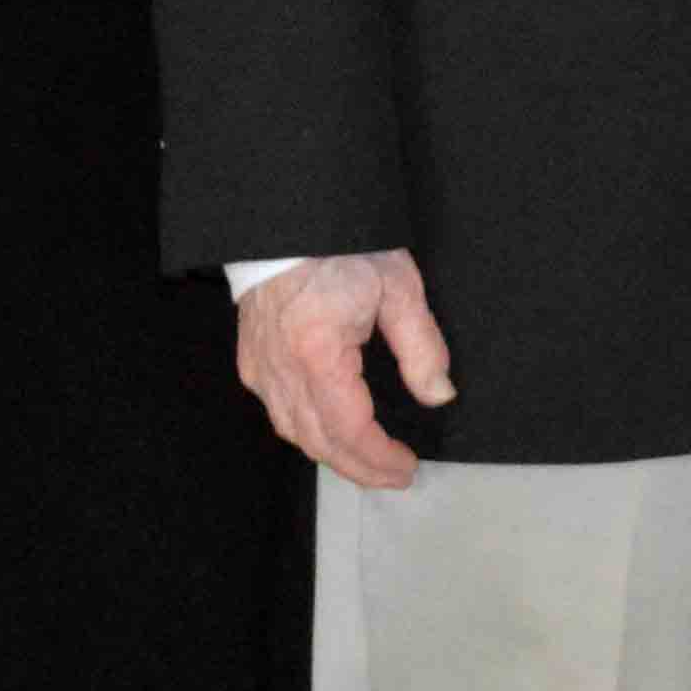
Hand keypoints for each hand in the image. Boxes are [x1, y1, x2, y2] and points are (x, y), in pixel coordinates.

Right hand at [234, 249, 454, 490]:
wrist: (287, 216)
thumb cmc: (338, 242)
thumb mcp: (396, 286)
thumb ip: (421, 347)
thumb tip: (439, 393)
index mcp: (317, 352)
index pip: (350, 431)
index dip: (379, 459)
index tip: (406, 467)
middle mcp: (281, 368)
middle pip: (320, 442)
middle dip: (360, 467)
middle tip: (394, 474)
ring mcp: (260, 366)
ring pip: (294, 433)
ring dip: (333, 453)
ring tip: (368, 459)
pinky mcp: (252, 359)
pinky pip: (279, 412)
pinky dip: (307, 431)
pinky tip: (330, 429)